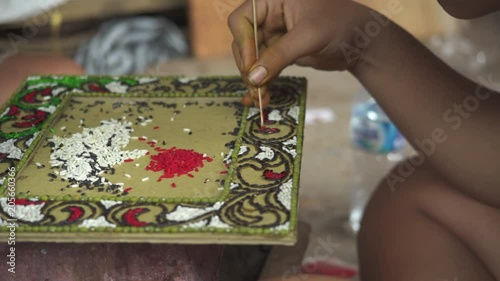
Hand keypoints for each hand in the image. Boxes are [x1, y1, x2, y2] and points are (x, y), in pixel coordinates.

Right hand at [228, 0, 375, 106]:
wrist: (363, 42)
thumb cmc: (340, 26)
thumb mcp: (308, 38)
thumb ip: (279, 56)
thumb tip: (253, 78)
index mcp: (273, 0)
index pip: (242, 20)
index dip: (243, 43)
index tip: (251, 68)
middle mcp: (271, 14)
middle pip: (244, 41)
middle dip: (248, 66)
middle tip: (254, 89)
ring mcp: (275, 33)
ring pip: (253, 57)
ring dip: (254, 79)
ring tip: (259, 99)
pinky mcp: (282, 51)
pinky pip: (265, 66)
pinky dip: (264, 81)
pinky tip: (264, 97)